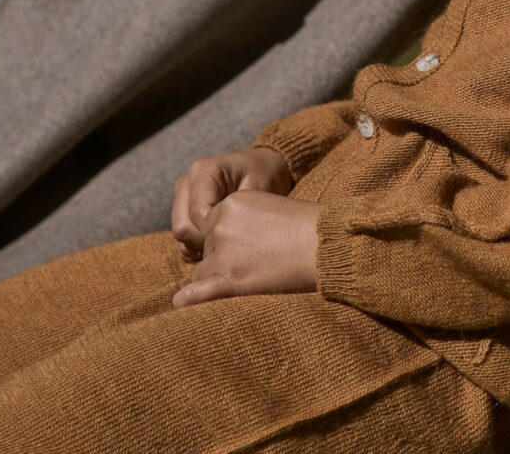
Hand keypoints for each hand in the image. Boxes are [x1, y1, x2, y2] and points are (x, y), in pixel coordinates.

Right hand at [170, 147, 293, 262]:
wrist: (261, 168)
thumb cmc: (263, 176)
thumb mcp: (257, 190)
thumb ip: (236, 212)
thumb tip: (217, 237)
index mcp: (203, 172)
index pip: (197, 215)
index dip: (215, 233)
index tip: (238, 236)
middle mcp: (186, 182)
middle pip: (182, 227)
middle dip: (207, 242)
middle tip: (233, 241)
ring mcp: (182, 195)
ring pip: (180, 234)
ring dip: (201, 245)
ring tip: (227, 240)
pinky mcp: (182, 208)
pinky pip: (181, 237)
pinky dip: (196, 246)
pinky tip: (217, 242)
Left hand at [170, 193, 322, 308]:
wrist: (328, 245)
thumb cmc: (308, 230)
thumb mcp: (270, 209)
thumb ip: (245, 221)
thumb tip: (232, 245)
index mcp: (231, 204)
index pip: (210, 229)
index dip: (225, 244)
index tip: (246, 254)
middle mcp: (221, 224)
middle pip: (206, 251)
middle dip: (221, 263)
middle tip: (253, 271)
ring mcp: (224, 252)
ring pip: (202, 272)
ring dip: (216, 281)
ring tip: (245, 287)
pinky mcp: (231, 278)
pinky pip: (199, 291)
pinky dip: (189, 300)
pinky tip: (181, 306)